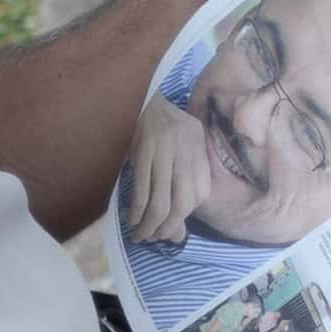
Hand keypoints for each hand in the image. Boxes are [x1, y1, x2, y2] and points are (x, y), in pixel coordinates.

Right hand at [125, 93, 213, 245]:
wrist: (139, 94)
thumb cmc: (158, 128)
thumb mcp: (177, 152)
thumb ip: (181, 189)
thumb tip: (177, 234)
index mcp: (198, 150)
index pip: (198, 197)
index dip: (183, 219)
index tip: (169, 232)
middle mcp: (187, 151)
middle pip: (183, 203)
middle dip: (167, 228)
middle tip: (153, 237)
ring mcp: (166, 150)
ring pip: (161, 201)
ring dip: (150, 224)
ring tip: (141, 234)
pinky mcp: (144, 150)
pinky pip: (142, 189)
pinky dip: (137, 210)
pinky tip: (132, 219)